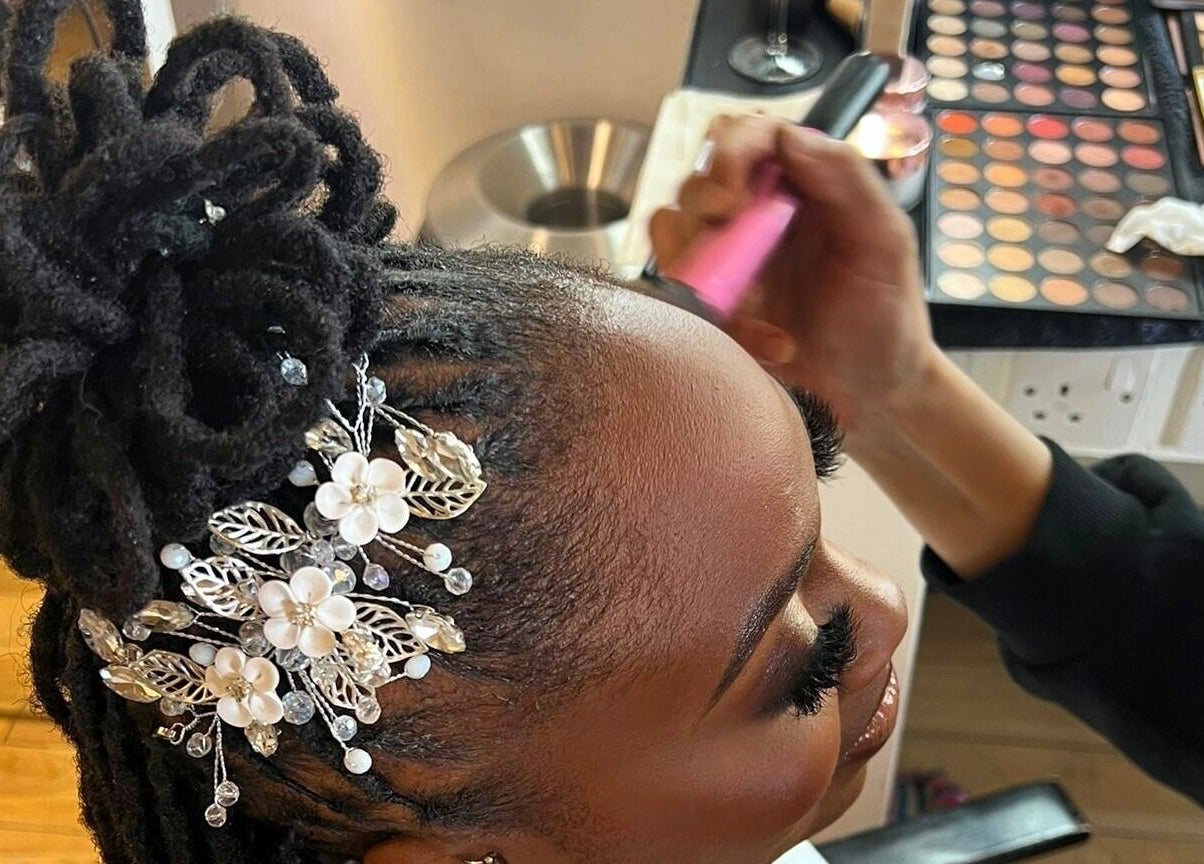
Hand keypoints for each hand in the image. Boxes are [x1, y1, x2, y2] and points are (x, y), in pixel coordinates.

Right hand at [650, 117, 936, 437]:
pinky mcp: (711, 306)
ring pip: (672, 233)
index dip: (727, 153)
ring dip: (709, 271)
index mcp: (800, 184)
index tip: (730, 194)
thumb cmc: (887, 316)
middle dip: (705, 210)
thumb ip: (850, 180)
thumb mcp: (885, 243)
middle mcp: (756, 216)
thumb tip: (791, 137)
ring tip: (760, 308)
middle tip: (733, 243)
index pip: (746, 136)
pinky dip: (716, 319)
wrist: (875, 394)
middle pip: (698, 181)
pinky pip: (677, 294)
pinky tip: (767, 343)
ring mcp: (729, 262)